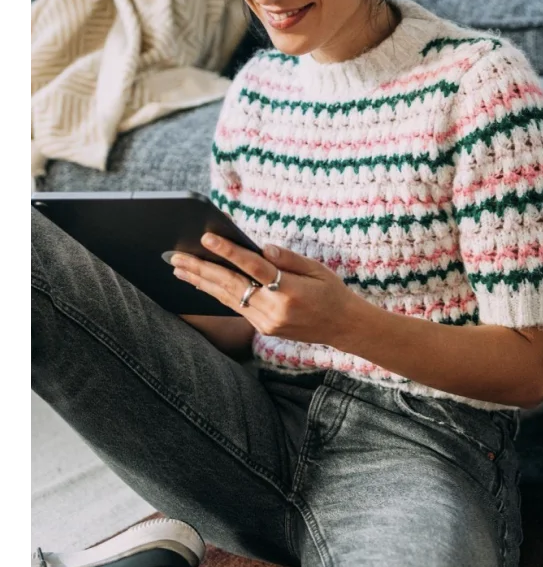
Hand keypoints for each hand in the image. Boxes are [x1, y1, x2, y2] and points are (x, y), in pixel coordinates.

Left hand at [170, 233, 359, 346]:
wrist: (343, 327)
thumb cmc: (331, 292)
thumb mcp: (317, 269)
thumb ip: (288, 258)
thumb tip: (261, 248)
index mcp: (290, 291)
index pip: (253, 267)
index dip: (229, 252)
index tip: (207, 238)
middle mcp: (274, 309)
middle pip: (232, 285)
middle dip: (202, 269)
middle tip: (176, 256)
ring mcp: (266, 322)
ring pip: (227, 298)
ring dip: (201, 282)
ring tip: (179, 268)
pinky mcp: (262, 328)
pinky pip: (235, 307)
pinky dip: (215, 293)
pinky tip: (200, 283)